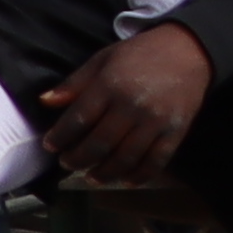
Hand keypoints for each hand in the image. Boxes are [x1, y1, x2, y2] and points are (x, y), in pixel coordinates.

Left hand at [35, 18, 213, 189]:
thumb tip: (44, 101)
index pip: (79, 119)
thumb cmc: (139, 54)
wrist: (188, 51)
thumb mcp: (101, 60)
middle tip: (66, 164)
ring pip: (126, 157)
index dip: (60, 136)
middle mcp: (132, 106)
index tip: (49, 146)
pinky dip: (139, 175)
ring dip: (105, 172)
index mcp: (110, 86)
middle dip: (78, 158)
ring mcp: (156, 122)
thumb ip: (74, 83)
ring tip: (90, 177)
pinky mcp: (176, 132)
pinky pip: (156, 161)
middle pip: (100, 143)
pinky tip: (125, 180)